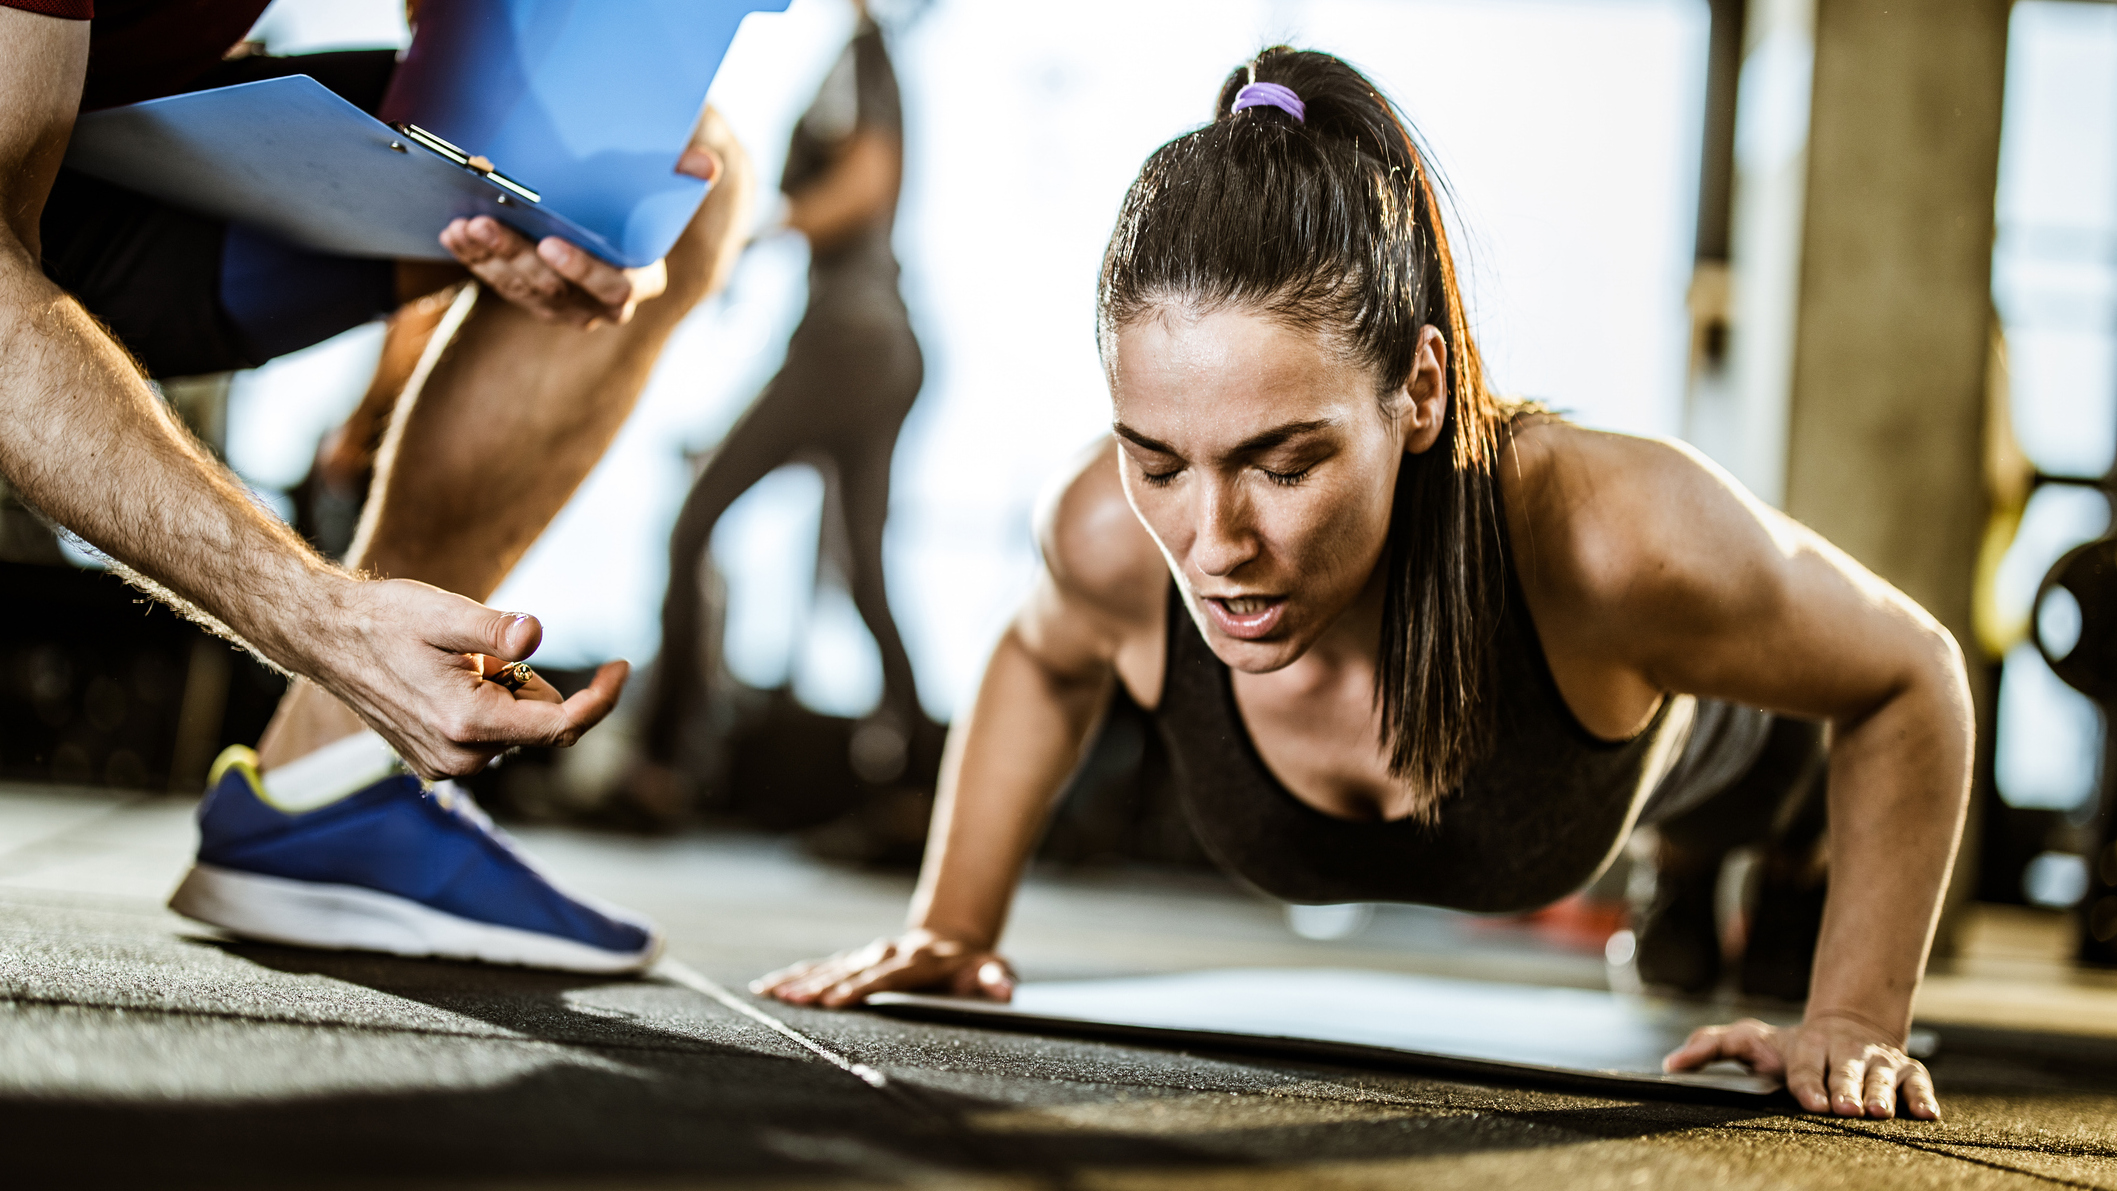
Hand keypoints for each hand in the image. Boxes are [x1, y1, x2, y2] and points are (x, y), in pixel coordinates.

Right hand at [313, 577, 627, 779]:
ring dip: (503, 691)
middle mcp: (460, 757)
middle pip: (541, 722)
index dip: (600, 698)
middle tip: (480, 652)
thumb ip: (495, 629)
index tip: (623, 666)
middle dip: (527, 682)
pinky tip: (445, 680)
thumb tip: (536, 634)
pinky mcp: (438, 762)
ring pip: (517, 726)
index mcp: (467, 724)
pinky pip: (491, 733)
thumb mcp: (444, 614)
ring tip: (454, 665)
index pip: (561, 726)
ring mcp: (447, 765)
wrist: (327, 638)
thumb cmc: (385, 619)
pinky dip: (485, 703)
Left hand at [437, 146, 719, 329]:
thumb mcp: (663, 194)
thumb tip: (707, 163)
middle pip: (556, 288)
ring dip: (490, 258)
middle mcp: (601, 305)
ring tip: (465, 226)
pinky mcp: (533, 300)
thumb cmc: (638, 208)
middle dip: (517, 255)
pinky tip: (453, 235)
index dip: (583, 270)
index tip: (552, 243)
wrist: (613, 230)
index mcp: (640, 281)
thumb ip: (682, 178)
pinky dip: (475, 261)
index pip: (615, 287)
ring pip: (523, 289)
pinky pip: (501, 286)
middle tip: (486, 223)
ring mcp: (565, 307)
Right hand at [751, 929, 1016, 1007]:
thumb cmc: (973, 967)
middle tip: (794, 998)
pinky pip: (821, 966)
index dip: (861, 988)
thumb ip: (996, 979)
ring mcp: (868, 955)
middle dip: (821, 985)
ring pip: (830, 966)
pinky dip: (795, 975)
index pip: (886, 978)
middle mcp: (887, 954)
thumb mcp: (992, 970)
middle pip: (850, 971)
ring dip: (800, 979)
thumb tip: (1005, 989)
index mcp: (917, 962)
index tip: (836, 1000)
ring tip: (770, 990)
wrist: (953, 940)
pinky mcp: (855, 960)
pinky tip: (768, 986)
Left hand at [1663, 1012, 1938, 1119]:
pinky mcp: (1906, 1071)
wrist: (1844, 1026)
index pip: (1805, 1066)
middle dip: (1847, 1089)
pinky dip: (1923, 1097)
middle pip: (1845, 1071)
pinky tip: (1926, 1115)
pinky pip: (1918, 1083)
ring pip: (1883, 1076)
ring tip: (1880, 1112)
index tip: (1810, 1101)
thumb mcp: (1748, 1041)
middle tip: (1847, 1109)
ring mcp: (1877, 1061)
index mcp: (1805, 1046)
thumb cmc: (1789, 1046)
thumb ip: (1710, 1047)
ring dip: (1883, 1094)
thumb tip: (1671, 1064)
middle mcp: (1844, 1052)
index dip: (1808, 1083)